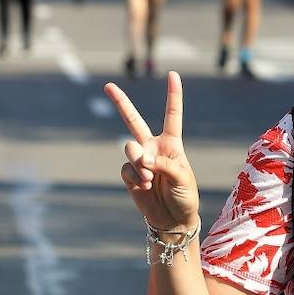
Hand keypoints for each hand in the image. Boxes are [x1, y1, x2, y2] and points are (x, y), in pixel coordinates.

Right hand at [103, 70, 199, 232]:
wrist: (173, 219)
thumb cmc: (185, 195)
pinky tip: (143, 185)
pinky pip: (126, 169)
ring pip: (129, 148)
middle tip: (108, 85)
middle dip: (120, 102)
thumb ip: (162, 163)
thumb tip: (140, 159)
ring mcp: (139, 161)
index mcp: (171, 143)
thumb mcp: (182, 176)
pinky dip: (135, 177)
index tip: (173, 74)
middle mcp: (152, 147)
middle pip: (133, 120)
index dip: (173, 94)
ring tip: (148, 176)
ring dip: (138, 161)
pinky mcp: (130, 175)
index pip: (172, 114)